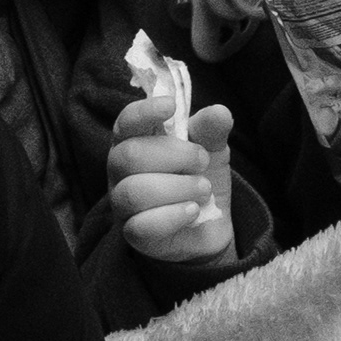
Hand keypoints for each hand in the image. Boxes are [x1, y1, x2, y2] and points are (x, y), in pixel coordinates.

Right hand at [108, 97, 236, 264]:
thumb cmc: (200, 176)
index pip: (126, 121)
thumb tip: (220, 112)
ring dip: (178, 187)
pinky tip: (192, 211)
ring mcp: (123, 203)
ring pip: (134, 191)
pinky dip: (173, 216)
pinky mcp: (133, 233)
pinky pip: (142, 225)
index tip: (170, 106)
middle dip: (175, 155)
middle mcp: (120, 170)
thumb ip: (212, 130)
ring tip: (203, 189)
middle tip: (202, 161)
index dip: (143, 112)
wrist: (210, 224)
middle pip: (129, 155)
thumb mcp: (211, 148)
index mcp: (134, 140)